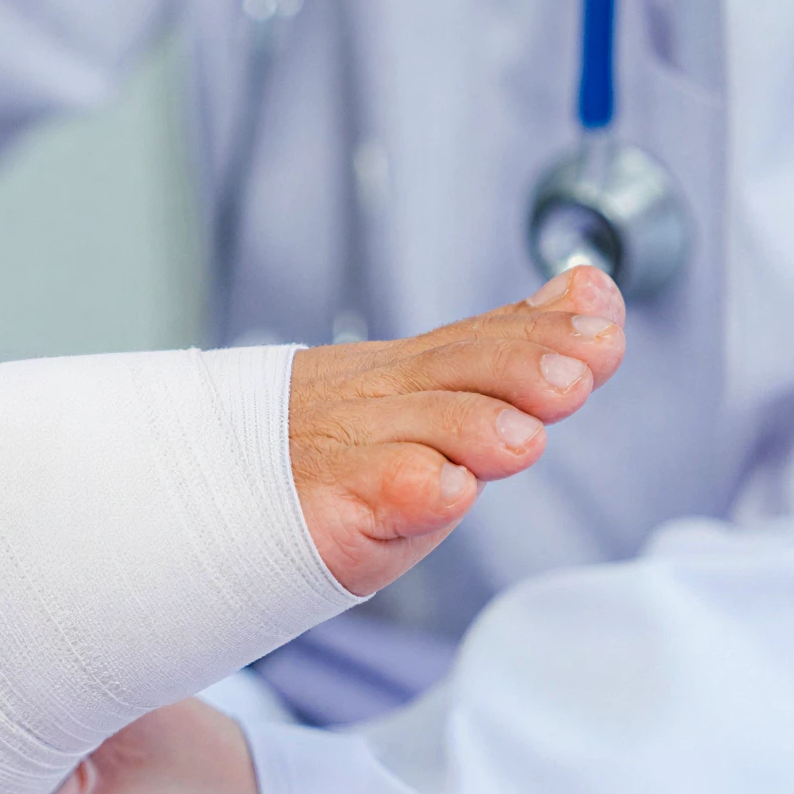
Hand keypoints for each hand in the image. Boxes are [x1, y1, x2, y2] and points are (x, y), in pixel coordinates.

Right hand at [289, 264, 627, 594]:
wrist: (191, 496)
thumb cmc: (320, 462)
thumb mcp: (411, 399)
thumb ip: (499, 351)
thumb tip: (588, 287)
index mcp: (401, 373)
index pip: (481, 338)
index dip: (546, 328)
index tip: (602, 320)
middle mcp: (376, 400)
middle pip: (460, 369)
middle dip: (526, 365)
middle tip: (579, 372)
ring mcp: (346, 449)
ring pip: (428, 426)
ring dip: (477, 427)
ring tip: (520, 440)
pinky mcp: (322, 506)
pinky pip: (377, 487)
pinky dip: (417, 486)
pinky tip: (447, 488)